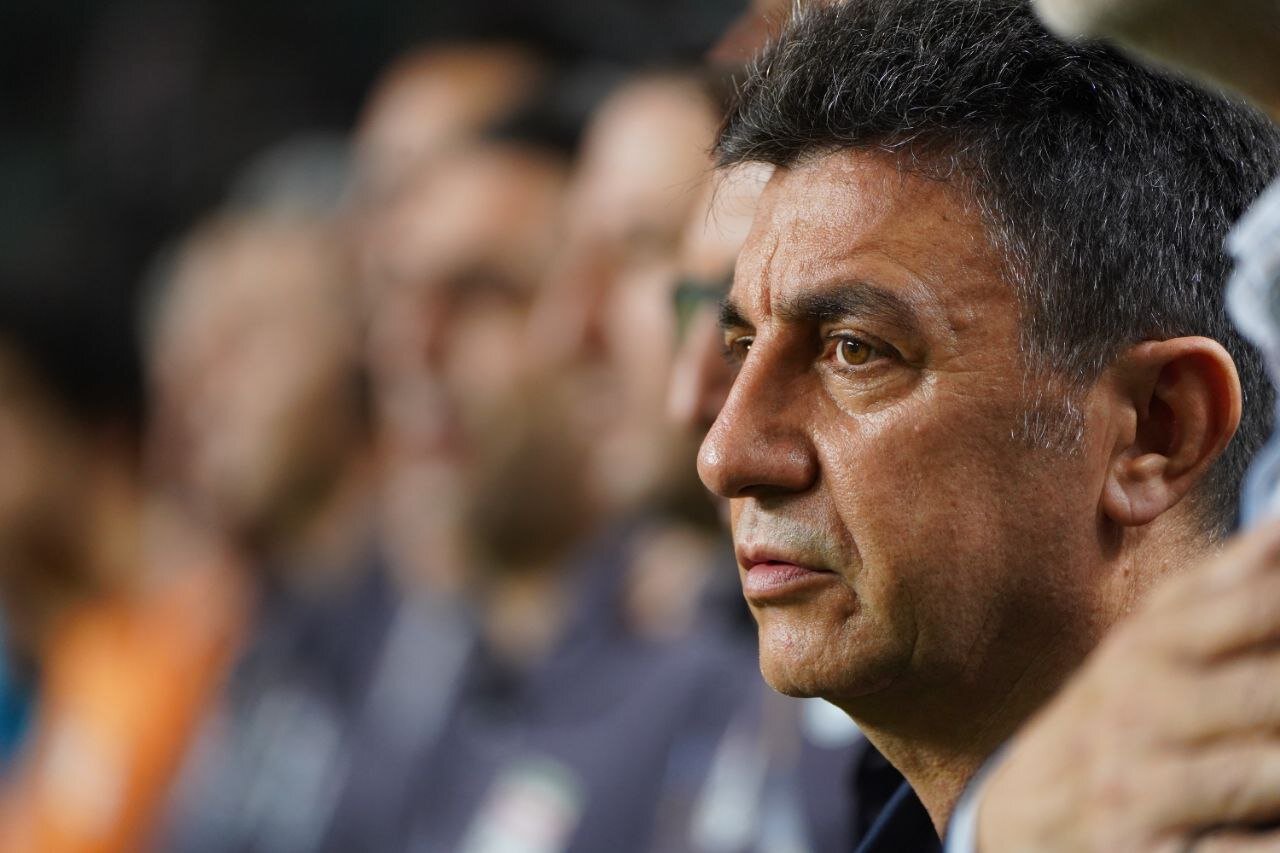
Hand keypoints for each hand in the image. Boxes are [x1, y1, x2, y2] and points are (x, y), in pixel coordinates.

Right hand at [978, 520, 1279, 850]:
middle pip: (1265, 688)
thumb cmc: (1102, 731)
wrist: (1015, 827)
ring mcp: (1135, 790)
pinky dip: (1271, 840)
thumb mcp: (1138, 655)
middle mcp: (1135, 714)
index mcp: (1142, 653)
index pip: (1242, 608)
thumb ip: (1213, 594)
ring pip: (1259, 773)